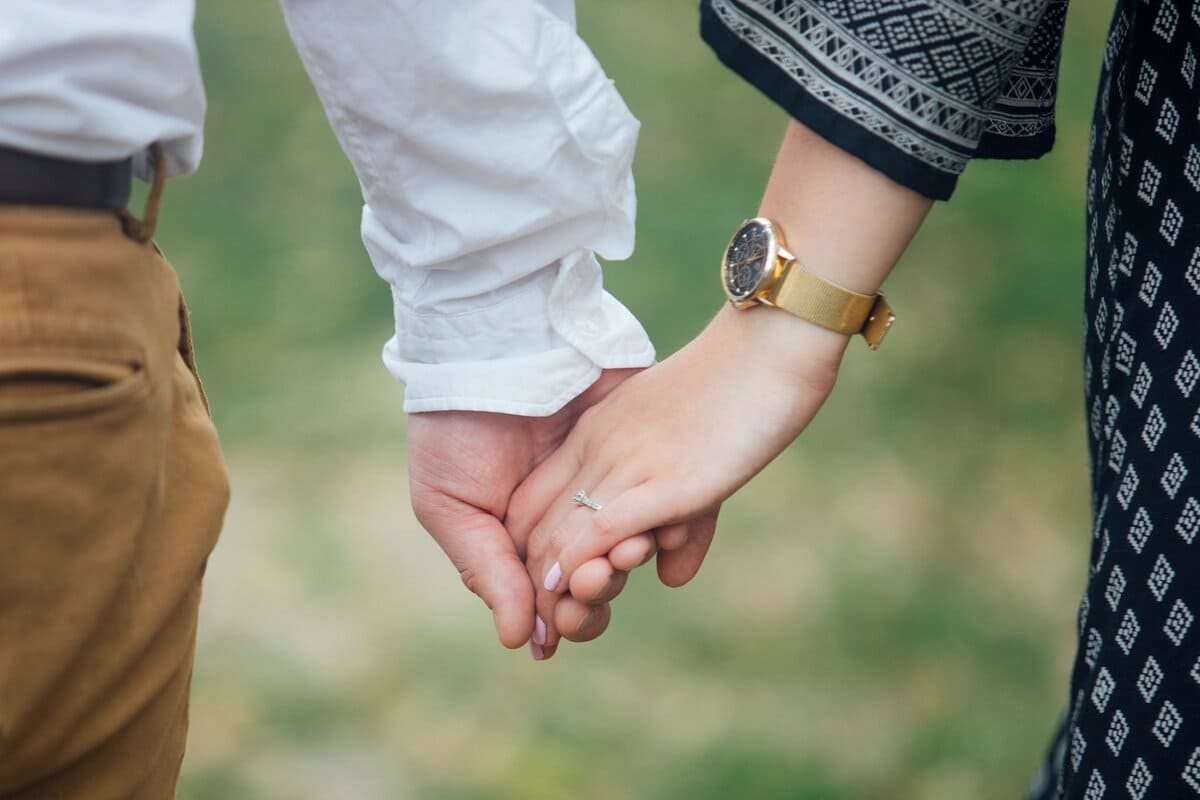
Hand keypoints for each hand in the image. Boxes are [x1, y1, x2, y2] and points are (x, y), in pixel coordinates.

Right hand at [407, 368, 661, 655]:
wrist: (492, 345)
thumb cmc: (454, 429)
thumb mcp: (451, 505)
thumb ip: (487, 571)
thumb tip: (522, 640)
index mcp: (524, 539)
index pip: (554, 599)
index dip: (563, 618)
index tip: (562, 623)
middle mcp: (574, 519)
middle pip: (601, 580)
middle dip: (600, 594)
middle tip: (597, 582)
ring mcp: (616, 486)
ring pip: (642, 546)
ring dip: (636, 560)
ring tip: (631, 551)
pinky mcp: (652, 454)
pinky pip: (682, 500)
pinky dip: (681, 524)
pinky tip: (667, 533)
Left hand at [508, 304, 849, 655]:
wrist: (771, 343)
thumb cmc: (740, 387)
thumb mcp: (688, 448)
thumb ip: (675, 512)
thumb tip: (667, 577)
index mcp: (597, 432)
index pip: (532, 502)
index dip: (529, 553)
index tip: (542, 592)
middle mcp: (601, 448)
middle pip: (539, 526)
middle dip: (536, 583)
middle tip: (544, 625)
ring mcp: (631, 465)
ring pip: (566, 536)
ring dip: (560, 588)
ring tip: (559, 623)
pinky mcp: (668, 483)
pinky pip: (605, 529)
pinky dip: (585, 565)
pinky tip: (578, 588)